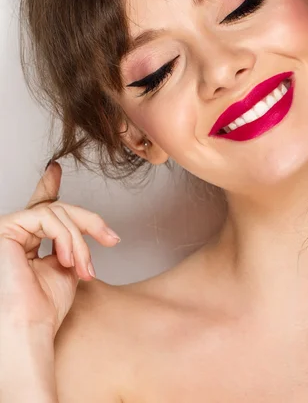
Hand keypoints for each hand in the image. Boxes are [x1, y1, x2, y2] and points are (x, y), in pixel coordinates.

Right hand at [0, 161, 120, 336]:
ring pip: (57, 212)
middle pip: (59, 208)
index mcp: (27, 240)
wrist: (32, 326)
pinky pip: (48, 218)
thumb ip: (70, 242)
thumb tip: (80, 226)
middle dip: (88, 223)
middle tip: (110, 238)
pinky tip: (67, 259)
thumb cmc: (45, 306)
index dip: (48, 185)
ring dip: (79, 239)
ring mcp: (8, 228)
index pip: (39, 207)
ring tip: (83, 266)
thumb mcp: (67, 265)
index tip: (55, 168)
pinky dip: (66, 237)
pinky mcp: (5, 228)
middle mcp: (15, 232)